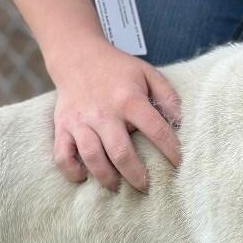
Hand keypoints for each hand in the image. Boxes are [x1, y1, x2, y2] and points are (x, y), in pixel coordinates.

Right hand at [49, 37, 181, 191]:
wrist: (77, 56)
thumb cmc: (117, 69)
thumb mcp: (147, 73)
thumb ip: (168, 95)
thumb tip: (180, 121)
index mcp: (129, 99)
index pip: (155, 129)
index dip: (170, 150)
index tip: (178, 164)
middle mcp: (104, 112)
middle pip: (121, 152)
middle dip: (136, 175)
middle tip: (146, 186)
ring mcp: (80, 121)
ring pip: (92, 157)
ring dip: (107, 178)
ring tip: (118, 187)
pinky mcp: (62, 127)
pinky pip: (62, 155)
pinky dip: (72, 171)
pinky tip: (84, 177)